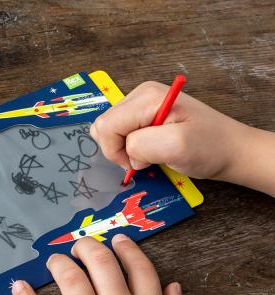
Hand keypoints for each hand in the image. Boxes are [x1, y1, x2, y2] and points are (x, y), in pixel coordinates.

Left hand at [12, 234, 200, 294]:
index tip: (119, 239)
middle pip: (101, 263)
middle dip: (89, 247)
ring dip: (60, 264)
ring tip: (56, 259)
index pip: (138, 267)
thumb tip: (173, 286)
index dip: (127, 248)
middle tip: (81, 245)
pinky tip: (18, 286)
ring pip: (71, 281)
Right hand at [90, 80, 253, 181]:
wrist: (230, 149)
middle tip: (144, 158)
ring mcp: (142, 104)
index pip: (106, 126)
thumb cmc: (209, 147)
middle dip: (118, 149)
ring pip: (110, 131)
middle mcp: (140, 95)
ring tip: (150, 153)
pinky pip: (121, 133)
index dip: (116, 150)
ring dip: (124, 149)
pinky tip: (150, 150)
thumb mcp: (177, 146)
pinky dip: (130, 147)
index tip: (139, 161)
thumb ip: (142, 145)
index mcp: (146, 97)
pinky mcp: (144, 115)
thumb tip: (128, 152)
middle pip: (104, 126)